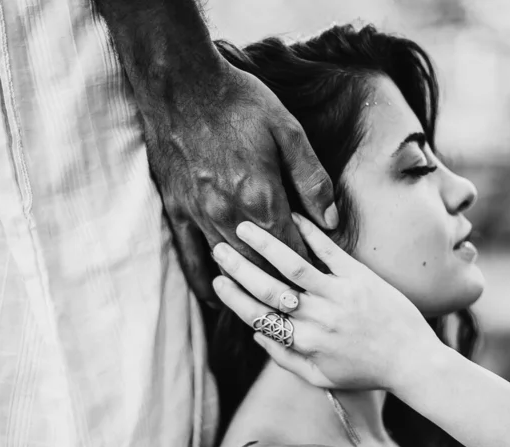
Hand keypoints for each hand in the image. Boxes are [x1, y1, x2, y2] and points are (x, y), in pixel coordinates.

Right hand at [141, 58, 336, 300]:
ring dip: (252, 285)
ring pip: (232, 266)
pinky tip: (217, 297)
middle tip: (300, 298)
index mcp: (263, 197)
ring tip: (268, 301)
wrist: (181, 83)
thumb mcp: (288, 131)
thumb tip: (330, 220)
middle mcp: (231, 215)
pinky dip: (206, 281)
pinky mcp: (178, 212)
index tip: (321, 281)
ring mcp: (201, 216)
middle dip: (284, 283)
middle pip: (263, 266)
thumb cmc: (239, 102)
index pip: (293, 250)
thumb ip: (313, 180)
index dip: (309, 268)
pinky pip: (191, 259)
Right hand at [210, 214, 442, 394]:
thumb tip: (256, 335)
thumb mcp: (320, 377)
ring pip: (293, 265)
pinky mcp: (360, 277)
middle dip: (239, 267)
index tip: (216, 281)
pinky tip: (291, 215)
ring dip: (265, 244)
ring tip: (244, 228)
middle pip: (268, 287)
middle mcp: (317, 317)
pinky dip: (309, 233)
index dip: (233, 298)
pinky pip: (329, 252)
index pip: (258, 316)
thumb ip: (284, 358)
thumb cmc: (364, 371)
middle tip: (219, 248)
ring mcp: (339, 294)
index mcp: (304, 342)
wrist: (412, 361)